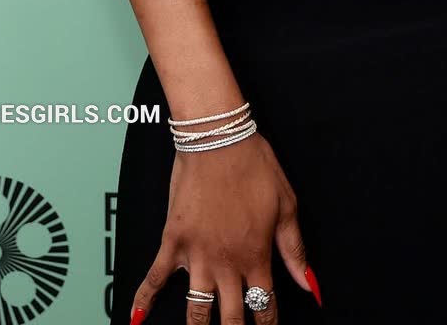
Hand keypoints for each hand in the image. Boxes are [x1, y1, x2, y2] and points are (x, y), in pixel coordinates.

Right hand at [129, 131, 319, 323]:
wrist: (218, 138)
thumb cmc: (254, 165)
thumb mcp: (286, 205)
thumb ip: (295, 250)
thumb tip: (310, 286)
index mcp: (256, 256)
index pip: (263, 306)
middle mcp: (226, 263)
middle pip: (231, 318)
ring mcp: (197, 255)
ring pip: (196, 310)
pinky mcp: (173, 240)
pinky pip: (155, 277)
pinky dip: (143, 300)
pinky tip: (137, 319)